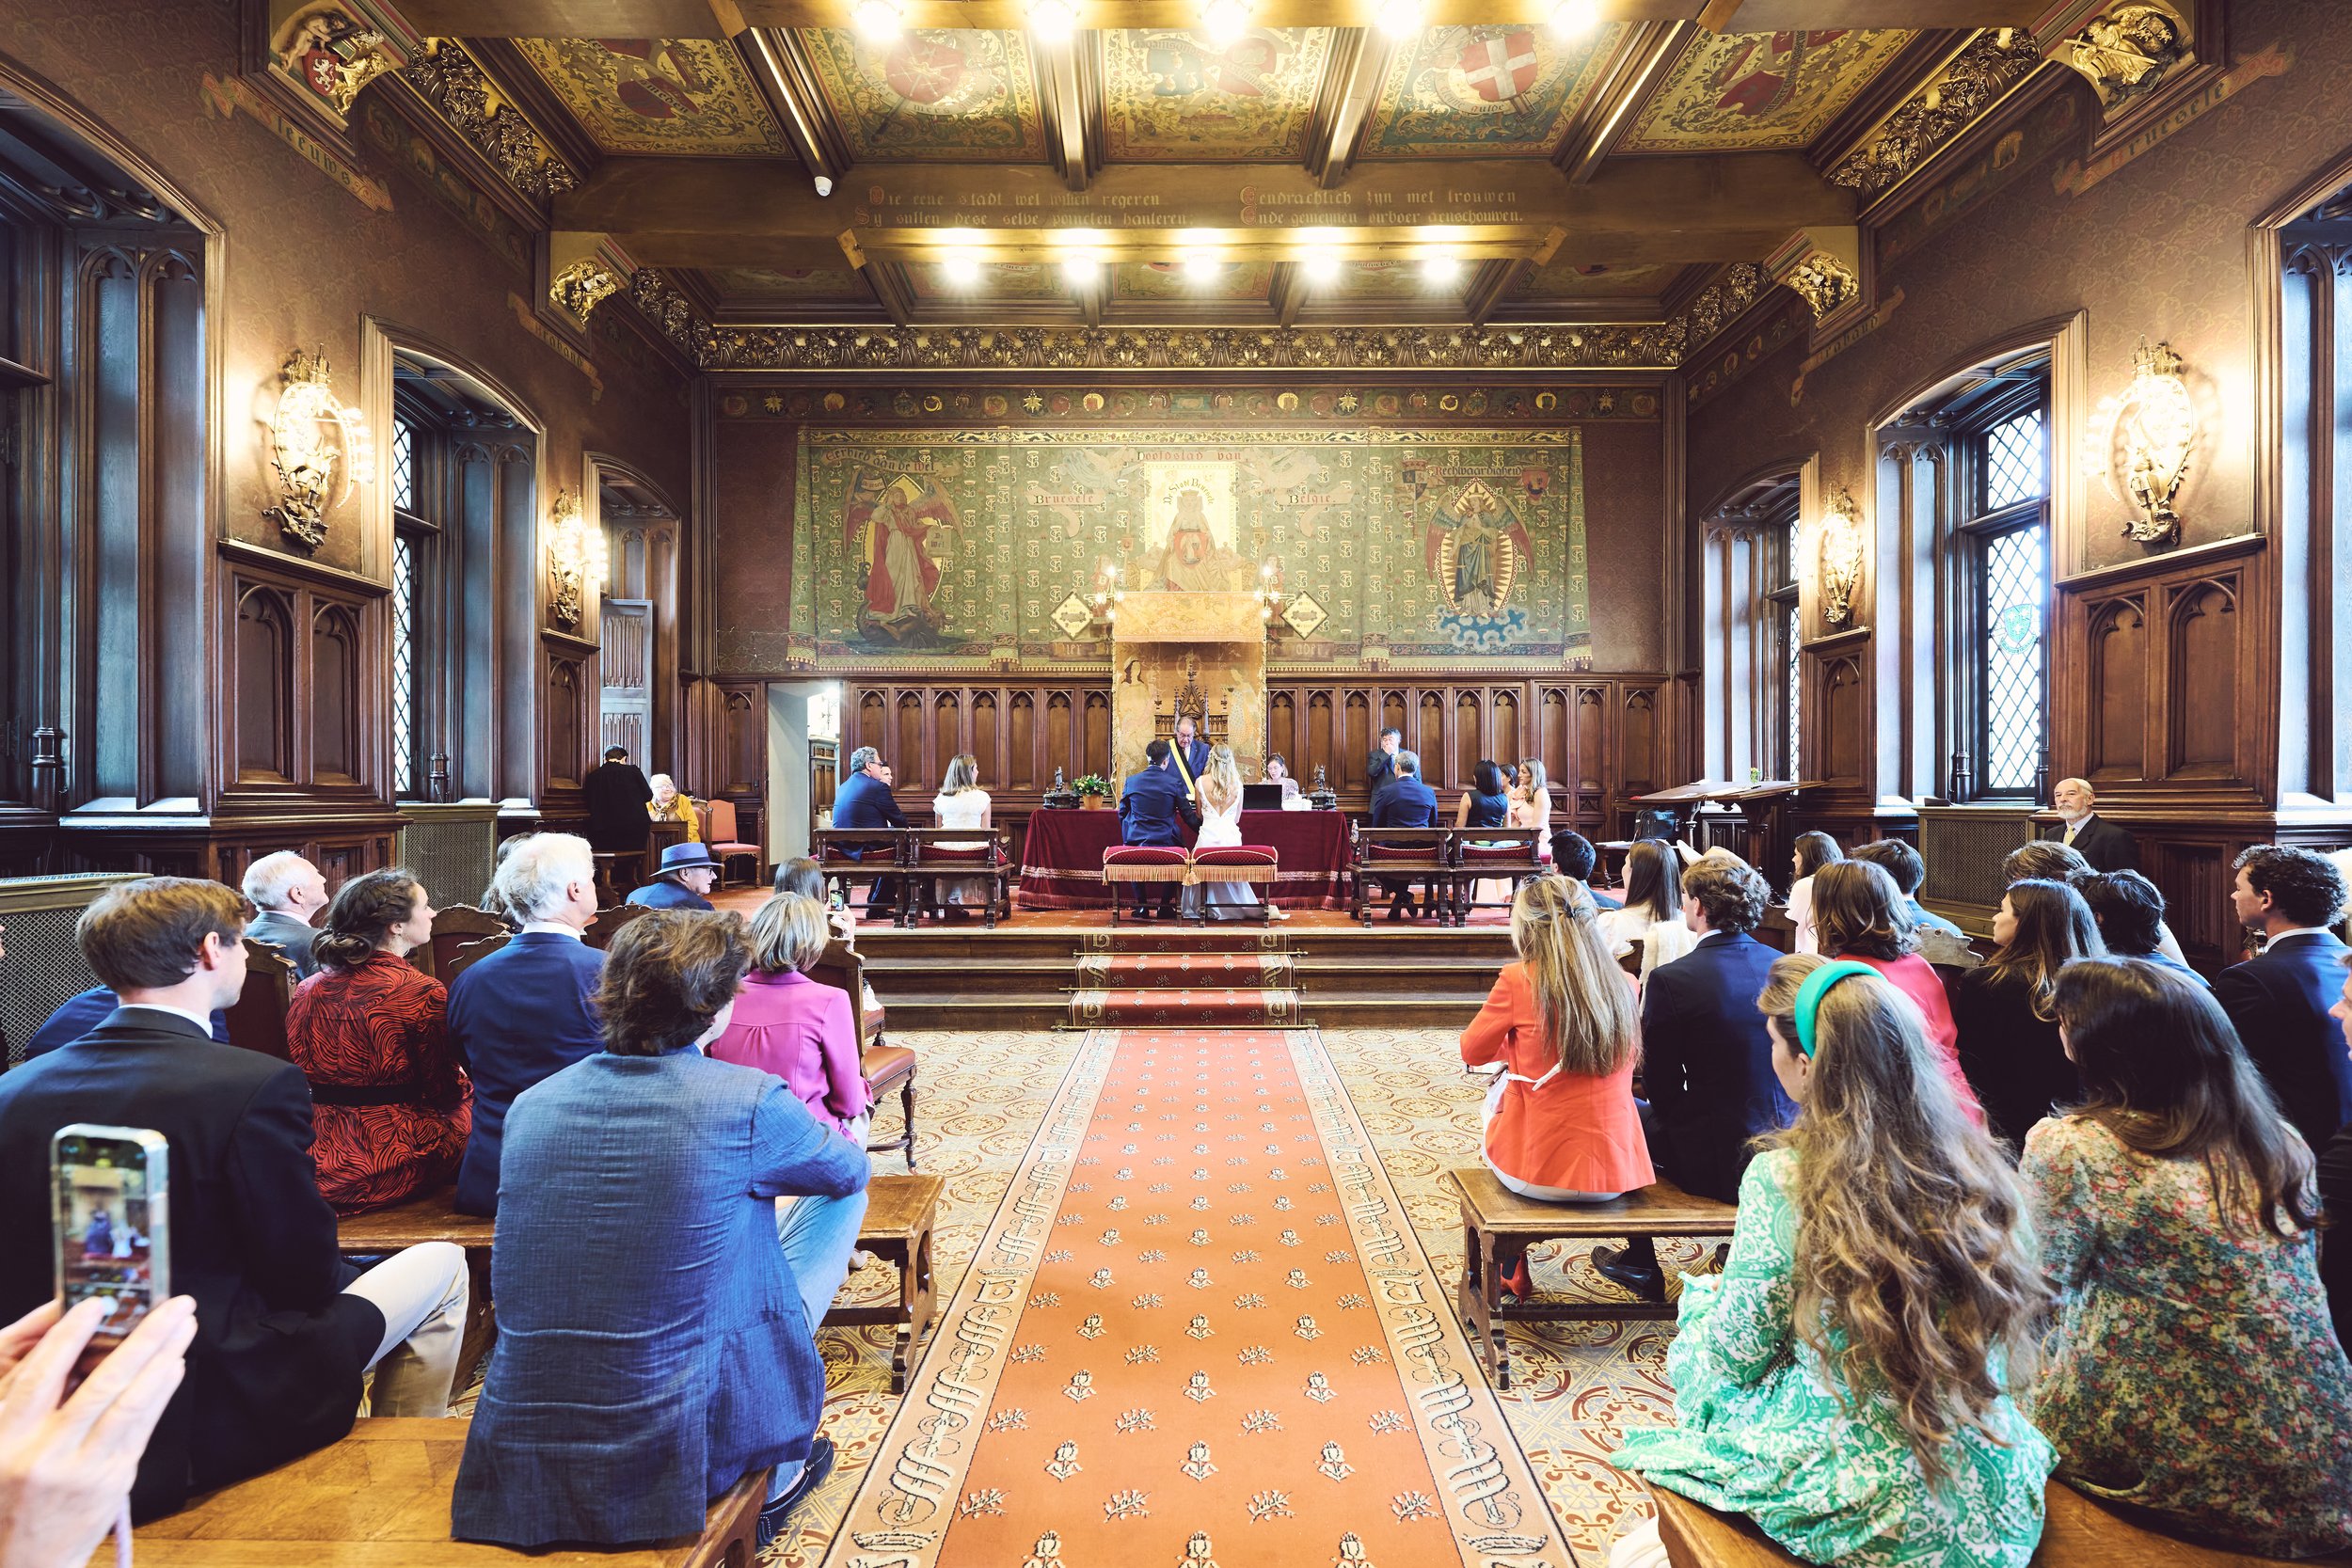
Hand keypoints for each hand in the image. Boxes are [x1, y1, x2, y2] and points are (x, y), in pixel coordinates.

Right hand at [0, 1296, 195, 1567]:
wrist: (20, 1563)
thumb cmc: (7, 1498)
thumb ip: (24, 1403)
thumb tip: (71, 1346)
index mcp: (6, 1440)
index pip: (39, 1377)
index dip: (68, 1336)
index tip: (96, 1303)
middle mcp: (45, 1453)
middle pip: (101, 1383)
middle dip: (143, 1336)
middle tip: (172, 1304)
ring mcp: (83, 1469)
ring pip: (130, 1402)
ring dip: (163, 1357)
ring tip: (184, 1326)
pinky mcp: (113, 1482)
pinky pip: (142, 1428)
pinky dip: (160, 1393)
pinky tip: (174, 1366)